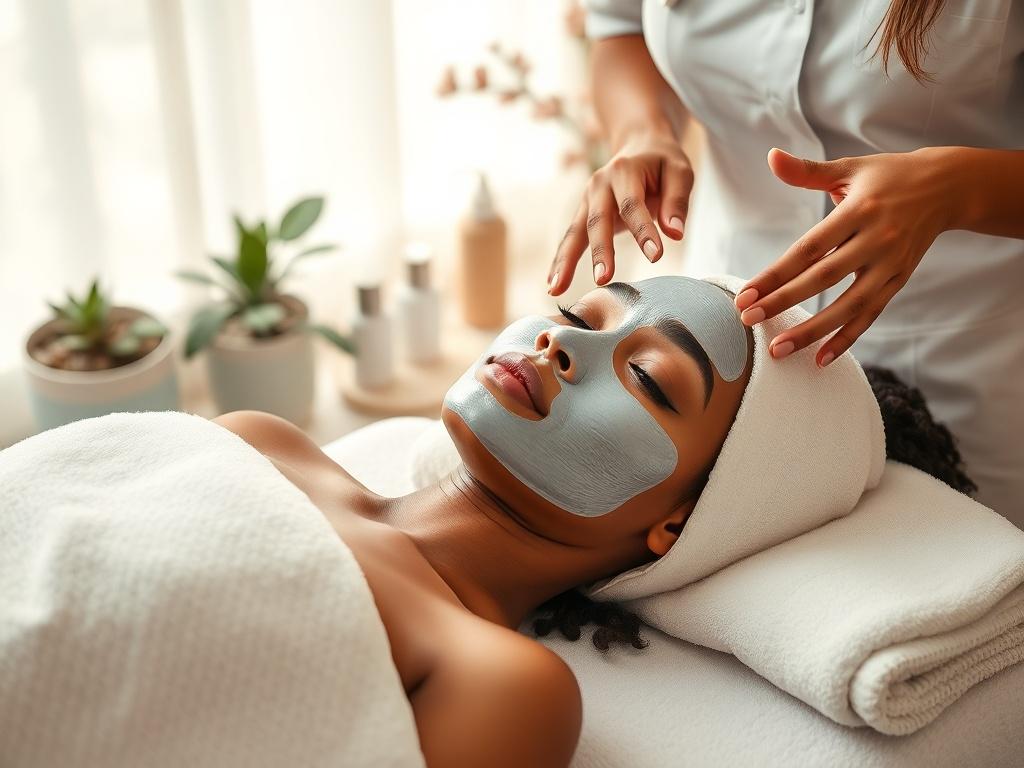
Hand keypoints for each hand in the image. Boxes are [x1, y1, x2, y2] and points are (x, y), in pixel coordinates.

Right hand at [547, 129, 692, 295]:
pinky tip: (552, 285)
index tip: (656, 256)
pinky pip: (571, 239)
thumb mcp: (679, 171)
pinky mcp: (583, 214)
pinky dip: (561, 261)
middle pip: (597, 220)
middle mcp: (599, 184)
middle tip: (603, 278)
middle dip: (600, 251)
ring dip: (565, 261)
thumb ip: (677, 201)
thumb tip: (674, 234)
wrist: (638, 146)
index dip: (644, 230)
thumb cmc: (662, 163)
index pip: (633, 204)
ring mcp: (587, 200)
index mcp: (624, 170)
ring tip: (557, 288)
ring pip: (575, 232)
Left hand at [734, 147, 955, 366]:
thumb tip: (771, 157)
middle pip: (823, 278)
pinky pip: (870, 315)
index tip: (746, 293)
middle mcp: (876, 240)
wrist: (947, 187)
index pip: (808, 249)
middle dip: (784, 301)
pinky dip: (846, 339)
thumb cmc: (888, 176)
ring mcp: (890, 265)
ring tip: (778, 348)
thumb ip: (807, 171)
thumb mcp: (849, 168)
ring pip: (848, 305)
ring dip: (812, 330)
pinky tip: (820, 359)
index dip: (775, 273)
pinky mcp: (899, 281)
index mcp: (858, 211)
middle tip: (748, 320)